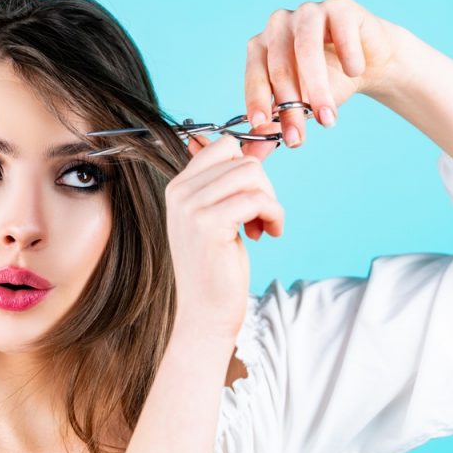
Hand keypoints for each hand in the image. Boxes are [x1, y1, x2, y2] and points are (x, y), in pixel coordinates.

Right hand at [166, 134, 283, 337]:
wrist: (205, 312)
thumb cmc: (216, 266)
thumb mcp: (219, 215)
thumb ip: (230, 181)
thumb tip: (255, 140)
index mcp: (179, 186)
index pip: (223, 146)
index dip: (249, 165)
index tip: (255, 194)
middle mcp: (180, 192)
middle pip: (242, 160)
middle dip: (264, 187)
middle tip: (262, 217)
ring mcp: (191, 207)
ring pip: (252, 175)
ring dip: (270, 200)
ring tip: (265, 226)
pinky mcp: (209, 224)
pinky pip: (257, 199)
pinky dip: (273, 215)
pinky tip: (269, 234)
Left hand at [243, 0, 400, 154]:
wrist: (369, 64)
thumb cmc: (327, 84)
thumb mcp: (301, 108)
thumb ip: (277, 127)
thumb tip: (254, 155)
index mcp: (261, 48)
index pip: (255, 77)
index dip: (257, 102)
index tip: (262, 127)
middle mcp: (279, 26)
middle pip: (280, 67)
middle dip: (290, 107)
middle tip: (299, 138)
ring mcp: (308, 12)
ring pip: (306, 49)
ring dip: (317, 88)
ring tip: (327, 118)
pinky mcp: (339, 5)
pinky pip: (341, 32)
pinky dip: (348, 56)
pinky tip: (355, 71)